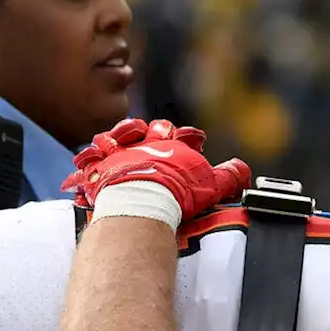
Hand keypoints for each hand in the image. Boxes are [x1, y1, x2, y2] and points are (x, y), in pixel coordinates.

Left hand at [62, 118, 249, 219]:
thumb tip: (242, 169)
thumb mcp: (212, 184)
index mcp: (172, 145)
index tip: (193, 142)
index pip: (182, 135)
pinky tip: (87, 165)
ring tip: (113, 143)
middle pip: (146, 131)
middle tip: (150, 137)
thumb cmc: (179, 191)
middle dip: (148, 132)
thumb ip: (230, 175)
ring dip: (114, 140)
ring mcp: (118, 154)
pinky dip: (88, 163)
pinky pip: (88, 161)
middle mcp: (144, 144)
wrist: (143, 199)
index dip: (188, 138)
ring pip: (113, 139)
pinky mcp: (97, 168)